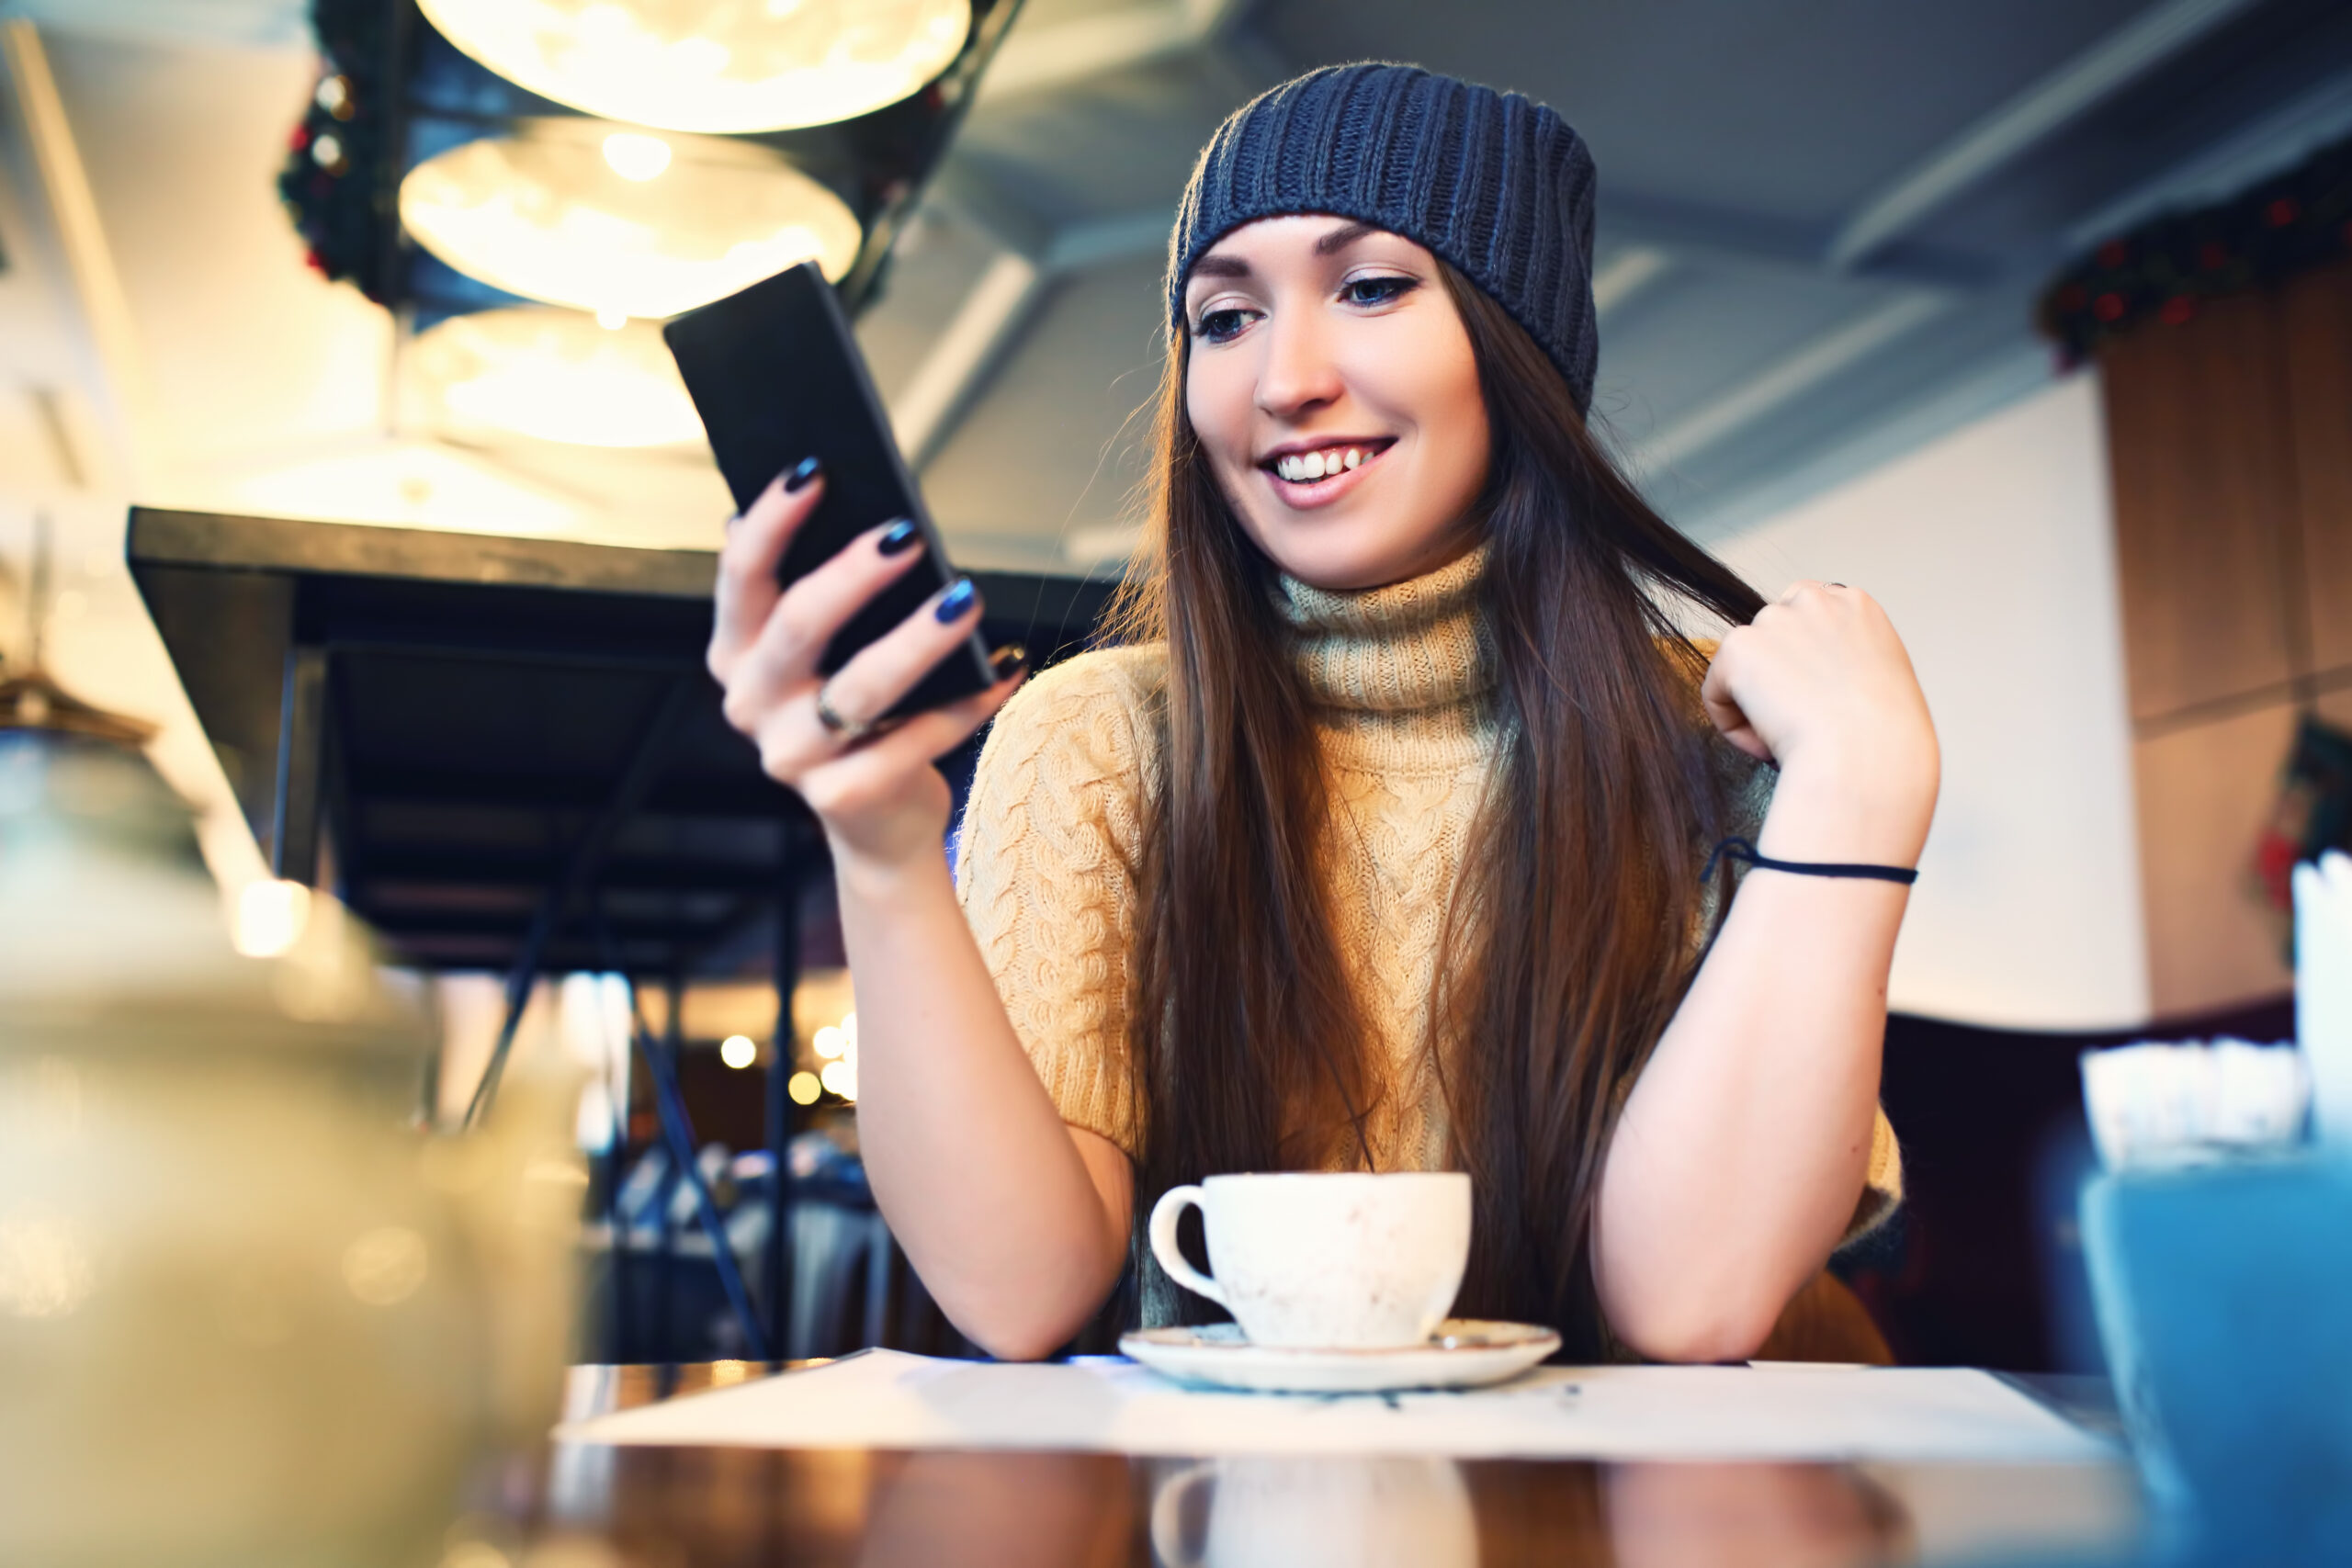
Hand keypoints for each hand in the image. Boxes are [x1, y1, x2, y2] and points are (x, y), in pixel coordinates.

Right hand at [708, 461, 1023, 872]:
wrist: (875, 820)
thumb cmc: (854, 707)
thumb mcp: (825, 650)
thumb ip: (815, 583)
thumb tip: (829, 492)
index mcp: (737, 652)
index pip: (741, 575)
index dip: (772, 521)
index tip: (815, 470)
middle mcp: (752, 705)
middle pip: (799, 626)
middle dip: (854, 574)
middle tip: (909, 535)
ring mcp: (795, 756)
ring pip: (861, 688)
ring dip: (918, 640)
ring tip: (967, 598)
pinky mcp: (847, 795)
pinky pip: (918, 738)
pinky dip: (969, 701)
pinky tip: (1007, 664)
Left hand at [1700, 581, 1937, 862]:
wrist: (1868, 756)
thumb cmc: (1887, 738)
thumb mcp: (1884, 679)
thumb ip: (1848, 661)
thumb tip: (1814, 680)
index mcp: (1854, 603)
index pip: (1807, 612)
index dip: (1801, 657)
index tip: (1812, 696)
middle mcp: (1814, 600)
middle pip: (1770, 634)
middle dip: (1775, 677)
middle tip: (1799, 723)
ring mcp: (1774, 620)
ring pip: (1743, 669)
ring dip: (1756, 706)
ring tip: (1790, 740)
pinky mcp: (1738, 649)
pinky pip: (1715, 694)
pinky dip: (1733, 727)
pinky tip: (1767, 746)